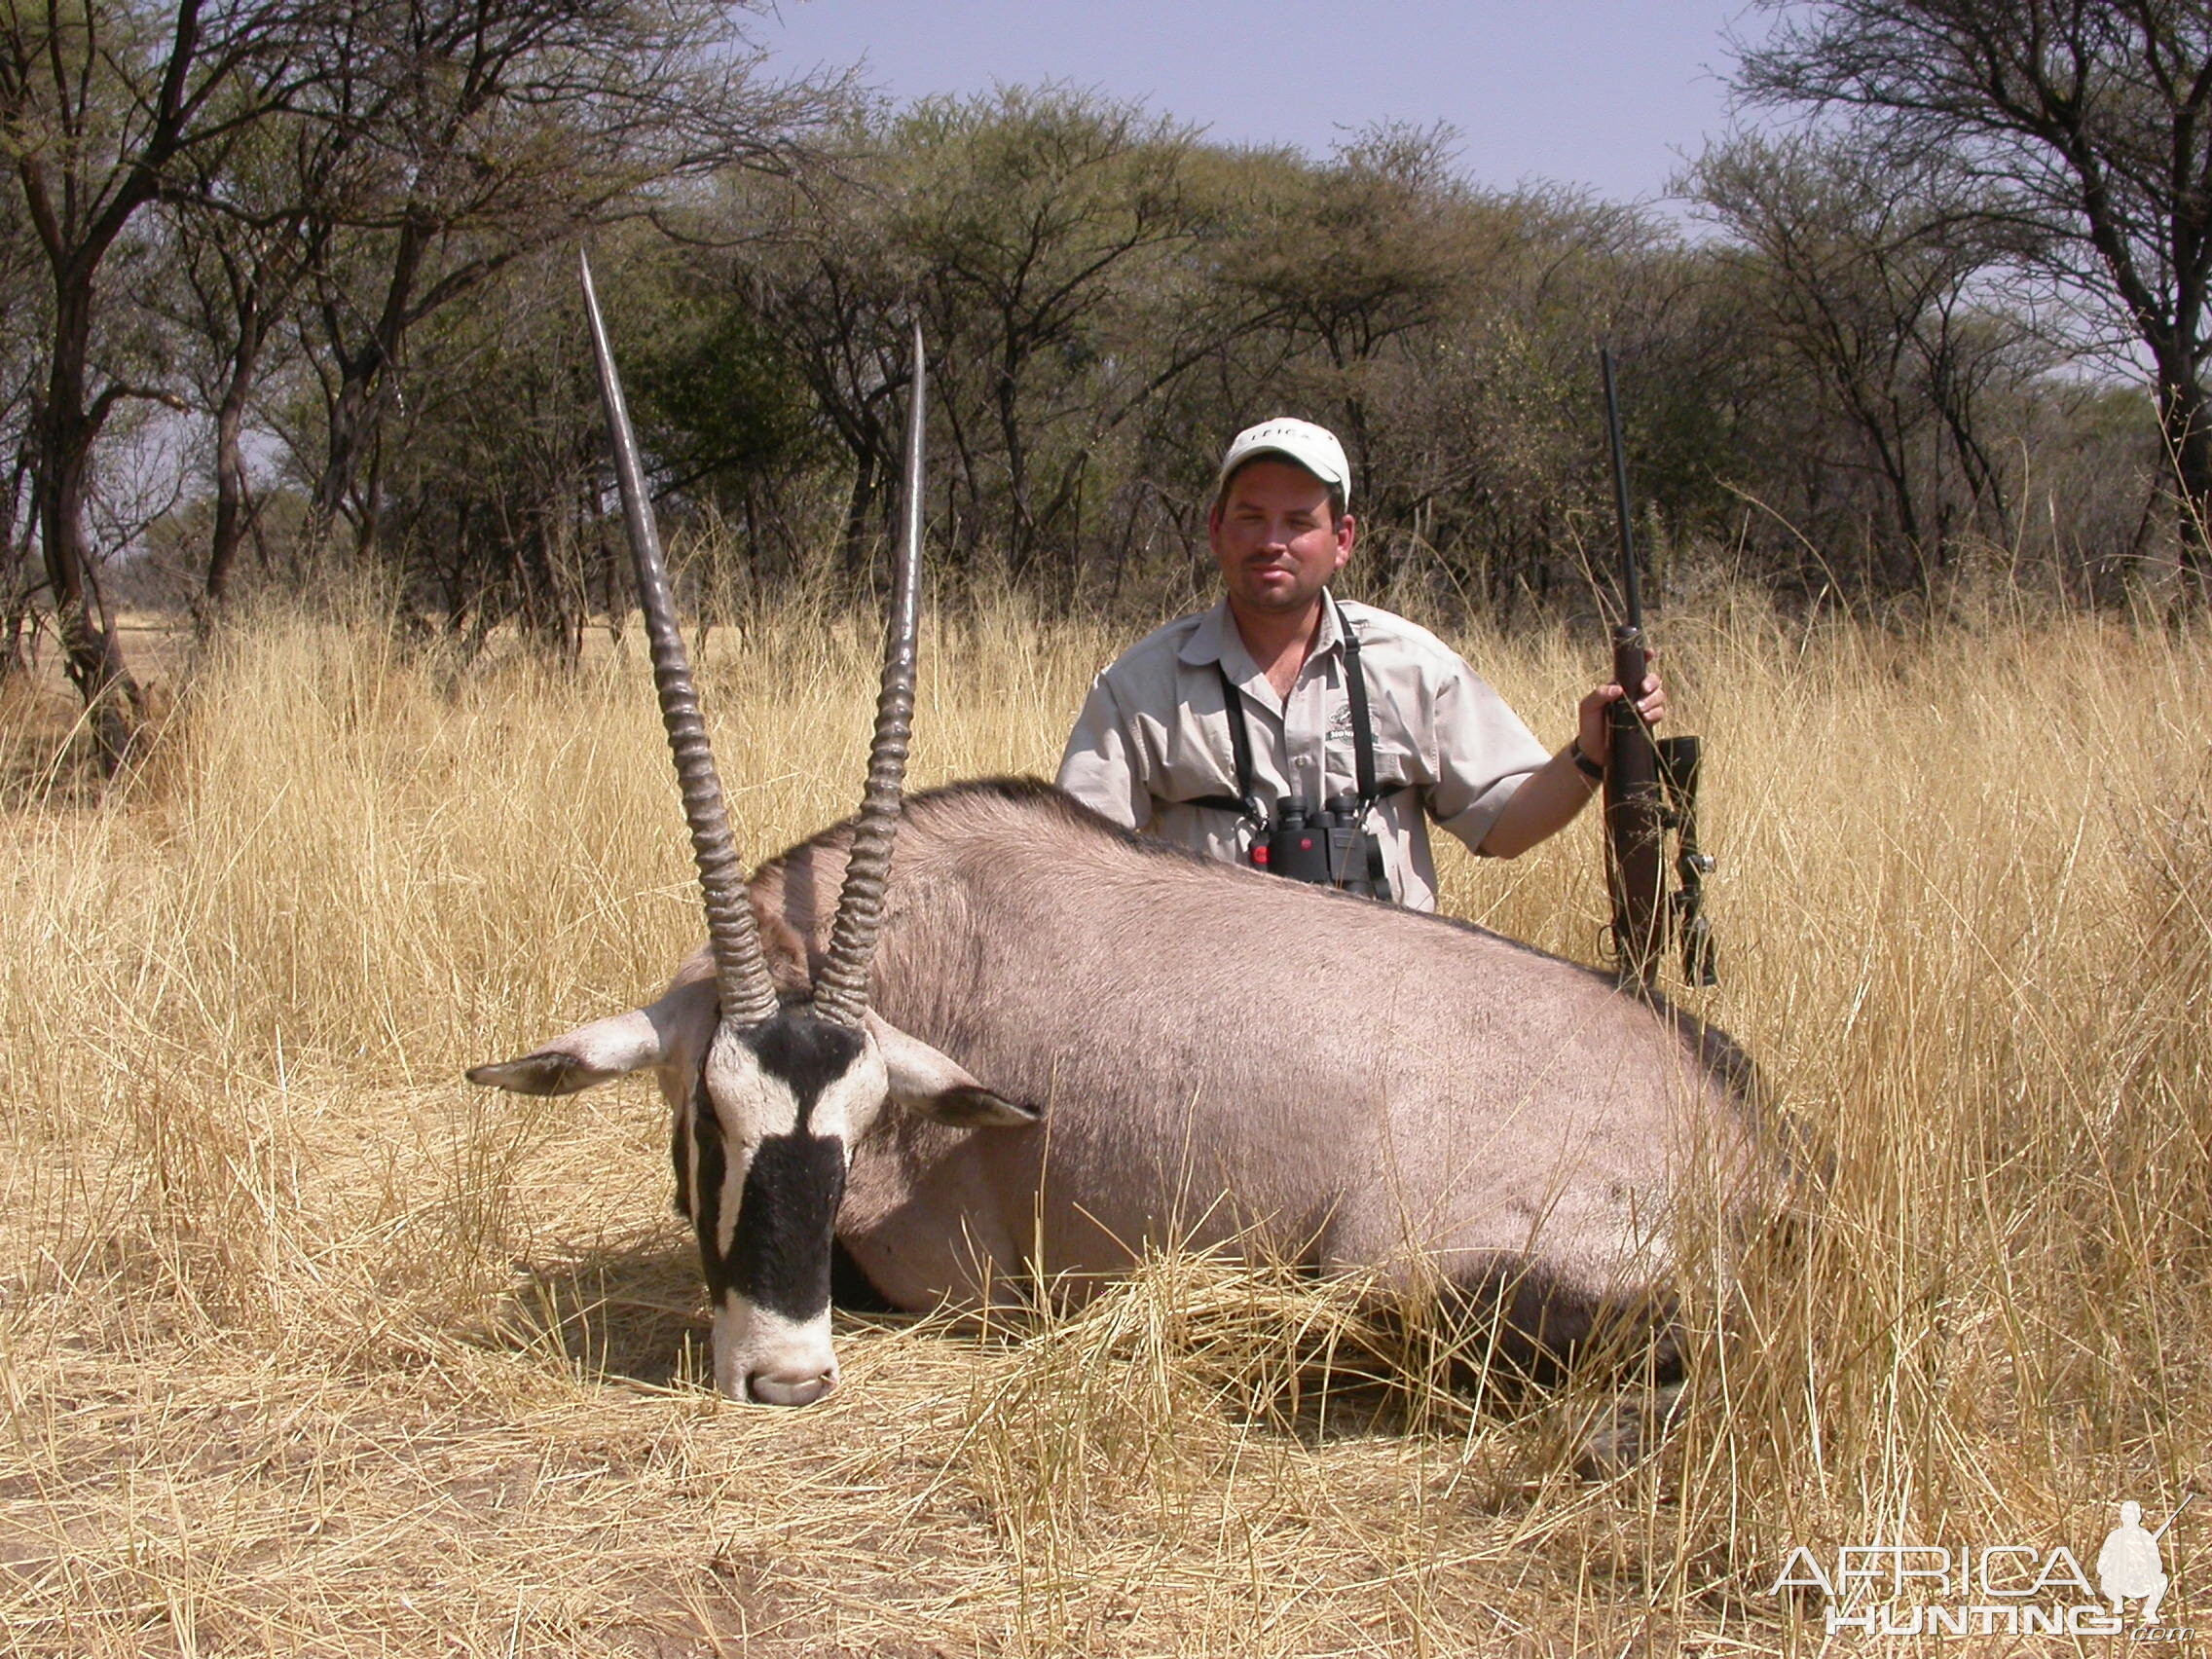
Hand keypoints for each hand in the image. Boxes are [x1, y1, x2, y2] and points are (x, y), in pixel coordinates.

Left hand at [1577, 650, 1665, 766]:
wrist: (1594, 752)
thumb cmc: (1589, 725)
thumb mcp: (1588, 706)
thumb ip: (1599, 694)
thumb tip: (1618, 688)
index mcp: (1620, 685)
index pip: (1635, 668)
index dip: (1644, 658)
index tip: (1650, 653)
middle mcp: (1634, 694)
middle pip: (1653, 680)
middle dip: (1652, 682)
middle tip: (1643, 690)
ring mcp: (1642, 708)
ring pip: (1659, 696)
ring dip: (1654, 700)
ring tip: (1640, 709)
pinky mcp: (1647, 722)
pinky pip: (1660, 713)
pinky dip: (1656, 713)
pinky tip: (1646, 718)